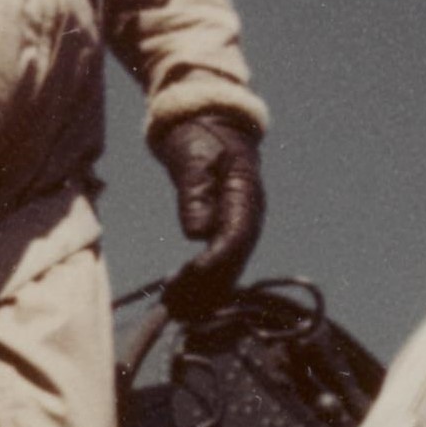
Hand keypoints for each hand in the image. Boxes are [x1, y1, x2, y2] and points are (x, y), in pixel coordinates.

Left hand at [154, 109, 264, 308]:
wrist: (208, 119)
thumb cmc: (198, 133)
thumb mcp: (191, 157)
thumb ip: (194, 193)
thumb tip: (198, 233)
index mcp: (245, 193)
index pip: (234, 238)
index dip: (214, 263)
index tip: (188, 279)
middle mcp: (250, 212)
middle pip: (235, 260)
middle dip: (208, 286)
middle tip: (178, 305)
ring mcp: (242, 221)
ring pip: (230, 266)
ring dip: (205, 289)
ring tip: (175, 307)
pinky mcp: (229, 227)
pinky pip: (222, 261)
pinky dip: (204, 279)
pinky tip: (181, 291)